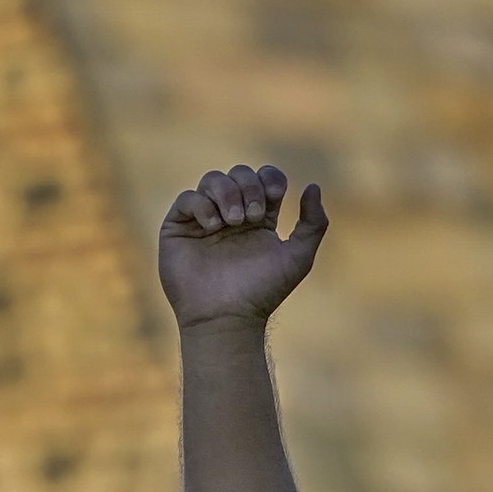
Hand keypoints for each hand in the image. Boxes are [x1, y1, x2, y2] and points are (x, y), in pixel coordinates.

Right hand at [159, 165, 326, 331]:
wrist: (226, 317)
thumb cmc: (262, 292)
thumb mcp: (298, 258)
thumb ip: (314, 223)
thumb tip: (313, 186)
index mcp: (259, 218)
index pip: (264, 178)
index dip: (269, 178)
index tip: (274, 197)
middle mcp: (231, 215)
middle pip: (239, 174)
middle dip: (249, 187)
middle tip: (252, 217)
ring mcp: (204, 220)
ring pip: (212, 179)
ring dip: (227, 193)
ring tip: (233, 222)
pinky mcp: (178, 228)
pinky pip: (187, 198)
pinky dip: (202, 206)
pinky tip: (213, 227)